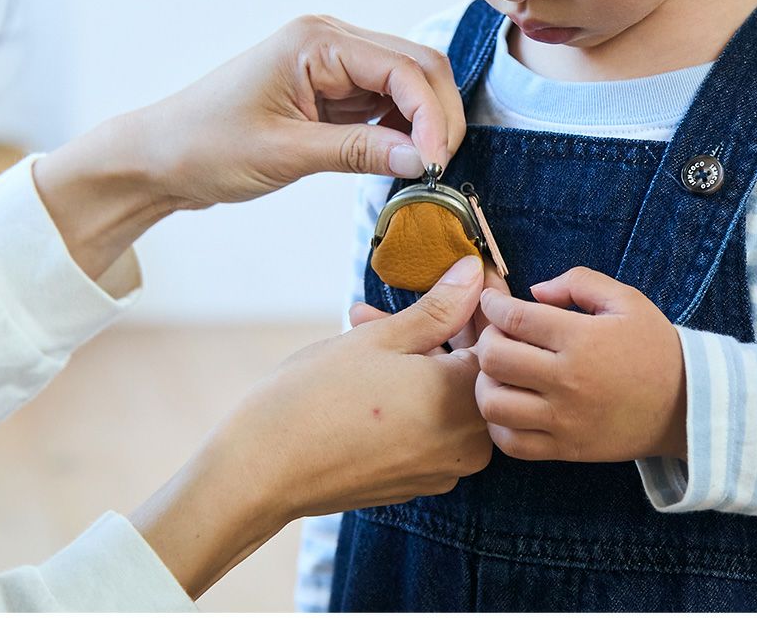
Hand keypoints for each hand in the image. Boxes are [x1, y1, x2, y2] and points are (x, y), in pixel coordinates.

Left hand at [33, 15, 465, 277]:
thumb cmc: (206, 146)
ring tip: (423, 167)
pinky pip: (384, 102)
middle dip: (438, 115)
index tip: (435, 163)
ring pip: (407, 84)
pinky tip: (400, 157)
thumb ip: (358, 152)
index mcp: (315, 41)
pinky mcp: (330, 90)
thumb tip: (422, 159)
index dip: (432, 116)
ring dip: (424, 122)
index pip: (404, 68)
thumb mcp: (285, 153)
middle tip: (438, 167)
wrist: (161, 157)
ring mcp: (331, 64)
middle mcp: (329, 41)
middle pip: (417, 67)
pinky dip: (402, 129)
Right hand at [130, 256, 491, 599]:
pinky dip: (408, 396)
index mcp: (464, 400)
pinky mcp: (416, 482)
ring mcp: (442, 468)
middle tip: (388, 304)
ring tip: (365, 330)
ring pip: (443, 395)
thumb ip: (438, 308)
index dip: (475, 301)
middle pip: (468, 368)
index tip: (459, 274)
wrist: (262, 470)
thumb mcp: (380, 339)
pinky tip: (365, 374)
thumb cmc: (316, 397)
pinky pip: (428, 426)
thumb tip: (474, 274)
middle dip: (435, 328)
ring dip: (415, 359)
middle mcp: (467, 442)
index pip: (495, 339)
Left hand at [474, 266, 686, 463]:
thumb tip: (533, 291)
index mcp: (582, 340)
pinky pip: (511, 444)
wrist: (689, 407)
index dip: (493, 305)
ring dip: (486, 383)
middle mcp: (568, 382)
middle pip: (494, 359)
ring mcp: (565, 421)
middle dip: (487, 339)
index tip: (493, 300)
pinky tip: (510, 405)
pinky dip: (498, 424)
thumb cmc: (654, 347)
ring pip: (493, 404)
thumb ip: (577, 282)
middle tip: (498, 335)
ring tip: (500, 373)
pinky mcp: (566, 450)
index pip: (514, 318)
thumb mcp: (626, 299)